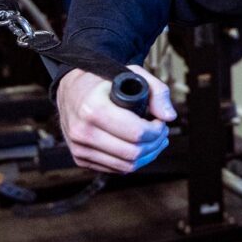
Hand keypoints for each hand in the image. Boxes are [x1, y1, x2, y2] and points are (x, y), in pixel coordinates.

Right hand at [56, 65, 176, 173]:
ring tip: (154, 140)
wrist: (71, 89)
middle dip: (155, 144)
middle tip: (161, 132)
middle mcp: (82, 131)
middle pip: (133, 153)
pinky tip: (140, 147)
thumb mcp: (132, 73)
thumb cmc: (103, 80)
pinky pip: (116, 169)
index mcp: (93, 108)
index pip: (136, 133)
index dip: (157, 130)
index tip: (160, 122)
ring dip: (147, 155)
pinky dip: (133, 161)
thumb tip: (169, 117)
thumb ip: (157, 91)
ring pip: (126, 166)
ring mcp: (79, 148)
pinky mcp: (80, 159)